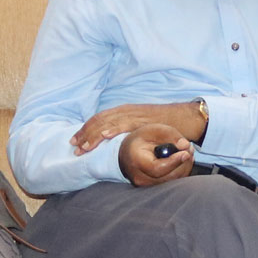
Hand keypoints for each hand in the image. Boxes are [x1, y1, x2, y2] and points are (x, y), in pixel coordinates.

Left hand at [73, 101, 205, 153]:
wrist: (184, 118)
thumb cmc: (164, 124)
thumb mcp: (141, 126)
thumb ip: (128, 131)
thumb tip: (115, 142)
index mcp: (124, 112)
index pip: (99, 119)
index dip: (85, 130)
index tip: (74, 141)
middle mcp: (126, 111)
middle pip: (99, 120)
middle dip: (84, 133)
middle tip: (73, 146)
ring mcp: (134, 115)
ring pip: (108, 122)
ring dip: (94, 135)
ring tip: (83, 146)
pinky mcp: (142, 121)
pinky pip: (125, 124)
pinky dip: (112, 129)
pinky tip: (103, 136)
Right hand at [119, 128, 195, 185]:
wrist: (128, 152)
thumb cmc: (141, 139)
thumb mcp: (153, 130)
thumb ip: (169, 135)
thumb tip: (185, 146)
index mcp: (136, 161)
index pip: (157, 168)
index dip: (174, 162)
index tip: (185, 153)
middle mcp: (140, 177)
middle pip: (168, 176)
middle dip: (183, 163)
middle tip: (190, 148)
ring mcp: (147, 186)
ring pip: (173, 180)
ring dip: (184, 166)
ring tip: (186, 151)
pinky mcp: (155, 188)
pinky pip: (172, 182)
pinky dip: (180, 171)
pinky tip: (182, 159)